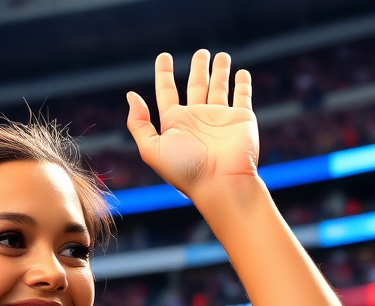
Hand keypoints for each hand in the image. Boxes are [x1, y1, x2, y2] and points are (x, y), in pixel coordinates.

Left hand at [126, 50, 259, 202]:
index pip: (167, 93)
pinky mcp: (241, 118)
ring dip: (220, 71)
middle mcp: (196, 119)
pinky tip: (241, 73)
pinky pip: (242, 96)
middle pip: (196, 86)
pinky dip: (243, 84)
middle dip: (198, 68)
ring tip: (220, 56)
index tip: (164, 57)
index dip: (164, 75)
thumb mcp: (152, 149)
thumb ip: (139, 124)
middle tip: (200, 52)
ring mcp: (219, 118)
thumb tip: (131, 96)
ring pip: (219, 87)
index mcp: (174, 124)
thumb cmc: (185, 170)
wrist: (220, 183)